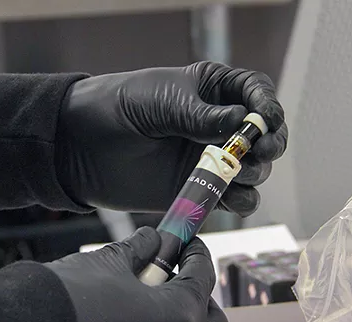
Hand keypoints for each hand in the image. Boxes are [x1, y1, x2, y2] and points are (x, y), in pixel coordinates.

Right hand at [47, 227, 228, 321]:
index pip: (203, 278)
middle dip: (197, 295)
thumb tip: (152, 242)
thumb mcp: (107, 264)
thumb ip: (139, 250)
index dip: (196, 254)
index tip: (185, 242)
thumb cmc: (67, 302)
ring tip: (137, 295)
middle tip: (172, 274)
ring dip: (172, 318)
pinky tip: (120, 321)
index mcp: (179, 319)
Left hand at [56, 61, 287, 216]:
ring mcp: (210, 160)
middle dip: (269, 143)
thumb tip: (242, 122)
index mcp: (211, 92)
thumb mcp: (161, 100)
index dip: (267, 105)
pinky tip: (229, 197)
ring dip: (256, 173)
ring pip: (255, 170)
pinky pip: (233, 199)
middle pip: (263, 135)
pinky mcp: (199, 191)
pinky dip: (240, 201)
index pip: (255, 93)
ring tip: (238, 173)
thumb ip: (201, 115)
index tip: (265, 119)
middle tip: (259, 150)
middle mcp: (217, 126)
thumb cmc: (118, 108)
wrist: (82, 148)